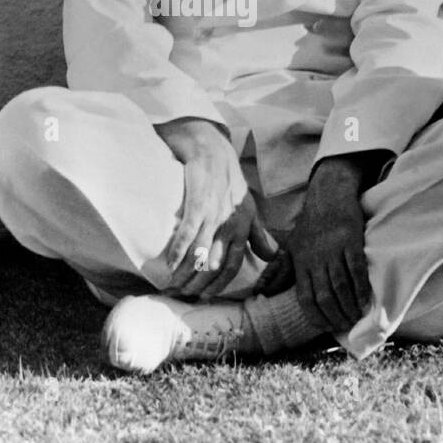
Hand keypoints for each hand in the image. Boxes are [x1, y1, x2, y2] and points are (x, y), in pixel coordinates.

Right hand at [155, 118, 277, 297]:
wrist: (212, 147)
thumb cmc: (230, 178)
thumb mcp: (249, 207)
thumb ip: (258, 234)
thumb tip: (272, 256)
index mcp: (242, 228)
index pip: (230, 266)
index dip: (216, 285)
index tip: (202, 296)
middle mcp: (230, 224)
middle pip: (213, 264)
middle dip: (197, 283)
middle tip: (182, 294)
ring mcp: (214, 213)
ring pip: (201, 253)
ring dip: (186, 272)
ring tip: (172, 285)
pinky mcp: (199, 201)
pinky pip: (189, 231)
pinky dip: (179, 249)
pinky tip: (169, 264)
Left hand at [278, 155, 372, 330]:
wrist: (328, 196)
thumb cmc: (310, 225)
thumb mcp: (291, 247)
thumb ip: (281, 272)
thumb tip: (263, 293)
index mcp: (300, 262)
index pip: (305, 297)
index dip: (316, 316)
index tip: (326, 328)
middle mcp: (315, 258)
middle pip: (324, 295)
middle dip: (335, 315)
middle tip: (345, 327)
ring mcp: (334, 249)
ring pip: (341, 285)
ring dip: (349, 306)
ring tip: (355, 318)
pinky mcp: (351, 241)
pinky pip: (356, 269)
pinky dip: (361, 288)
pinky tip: (364, 301)